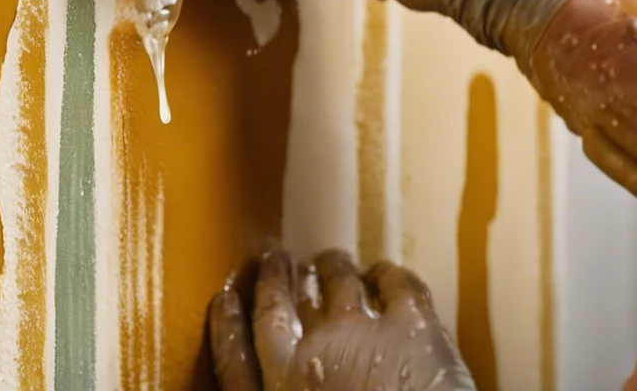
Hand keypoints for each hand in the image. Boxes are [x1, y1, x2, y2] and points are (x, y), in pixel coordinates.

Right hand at [210, 249, 475, 390]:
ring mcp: (356, 336)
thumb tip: (287, 386)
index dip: (227, 326)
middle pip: (276, 311)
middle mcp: (303, 365)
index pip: (234, 362)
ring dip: (332, 267)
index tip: (225, 299)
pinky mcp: (410, 326)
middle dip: (273, 280)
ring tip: (331, 261)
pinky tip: (386, 273)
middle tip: (275, 257)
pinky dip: (388, 274)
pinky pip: (395, 285)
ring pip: (336, 284)